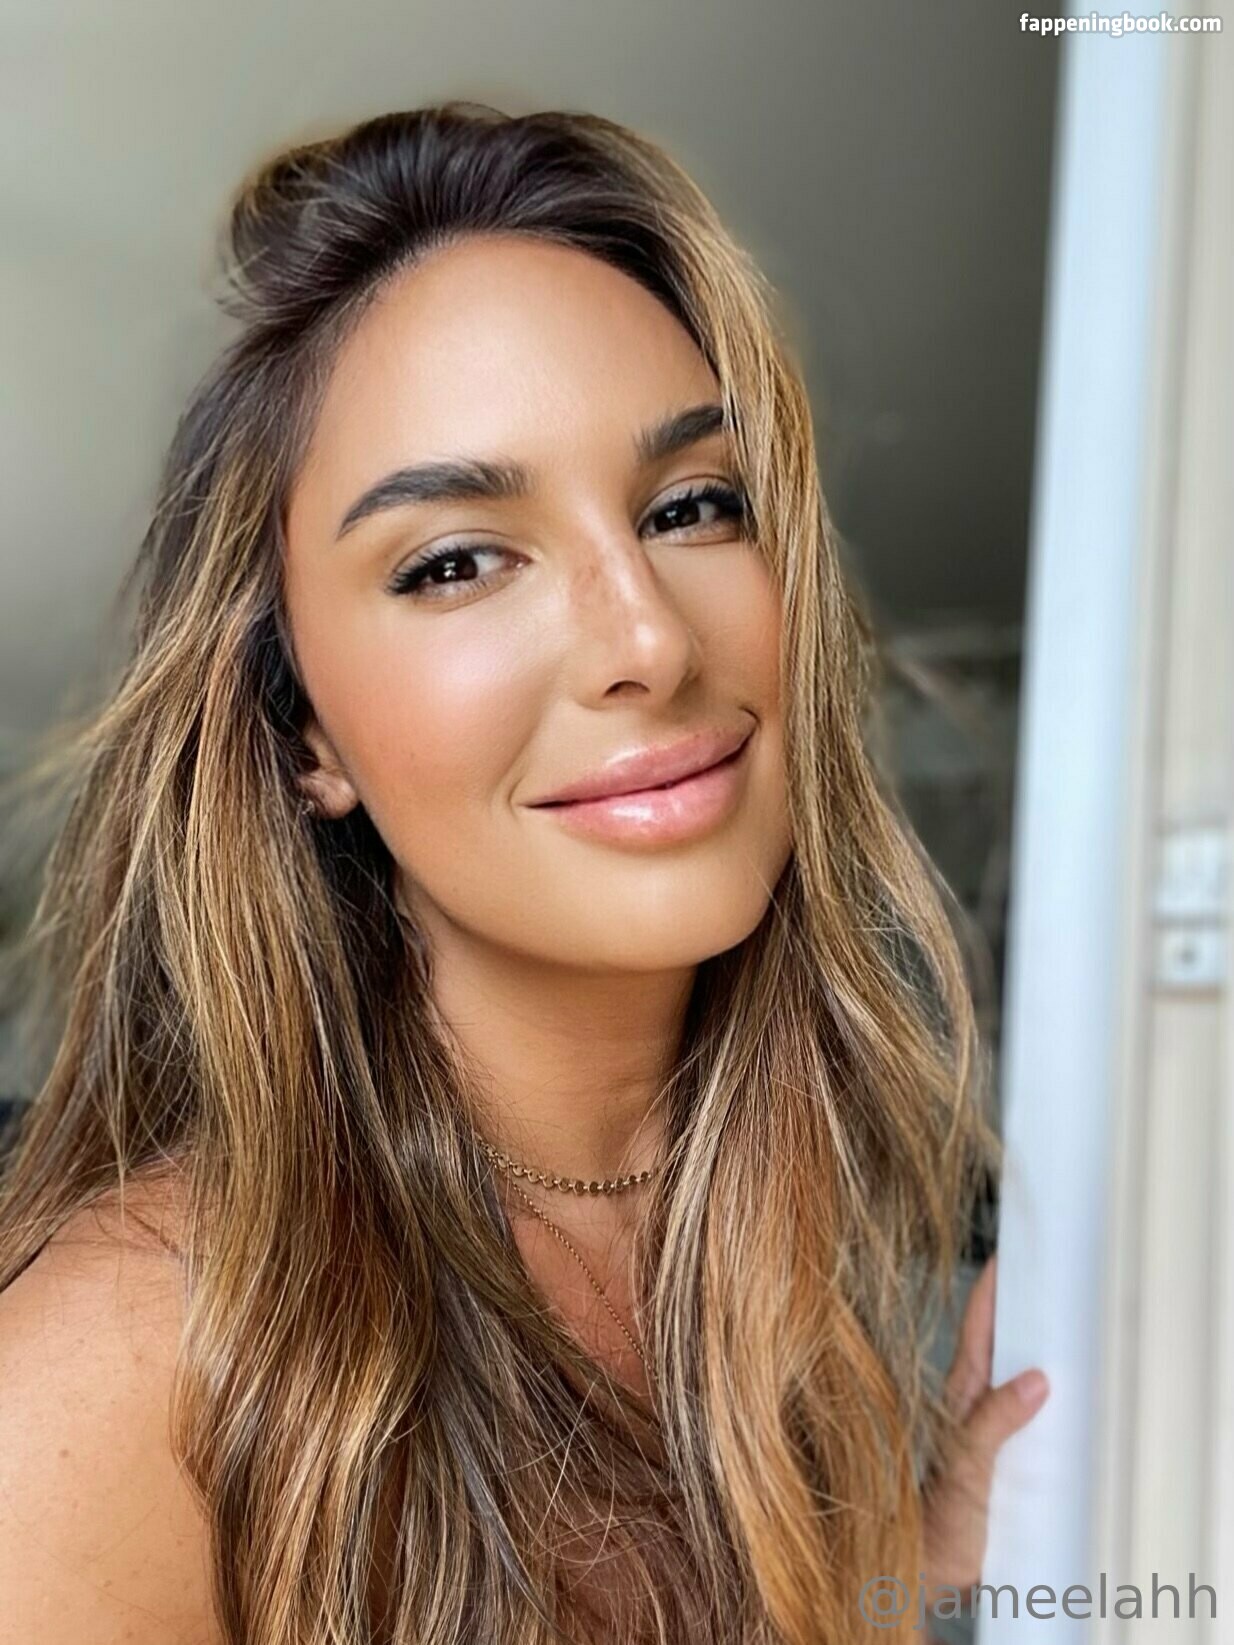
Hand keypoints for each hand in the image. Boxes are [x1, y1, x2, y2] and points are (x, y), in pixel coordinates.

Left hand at [921, 1253, 1048, 1595]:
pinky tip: (1067, 1398)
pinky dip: (1044, 1396)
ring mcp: (985, 1428)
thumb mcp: (967, 1466)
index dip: (992, 1289)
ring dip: (1035, 1351)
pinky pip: (1026, 1413)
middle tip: (1052, 1278)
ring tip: (1068, 1326)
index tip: (1009, 1251)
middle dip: (1022, 1310)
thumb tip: (1036, 1379)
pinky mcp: (1000, 1457)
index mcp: (961, 1394)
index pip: (978, 1327)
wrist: (924, 1569)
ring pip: (1013, 1376)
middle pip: (999, 1344)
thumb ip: (993, 1422)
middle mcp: (972, 1404)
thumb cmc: (933, 1518)